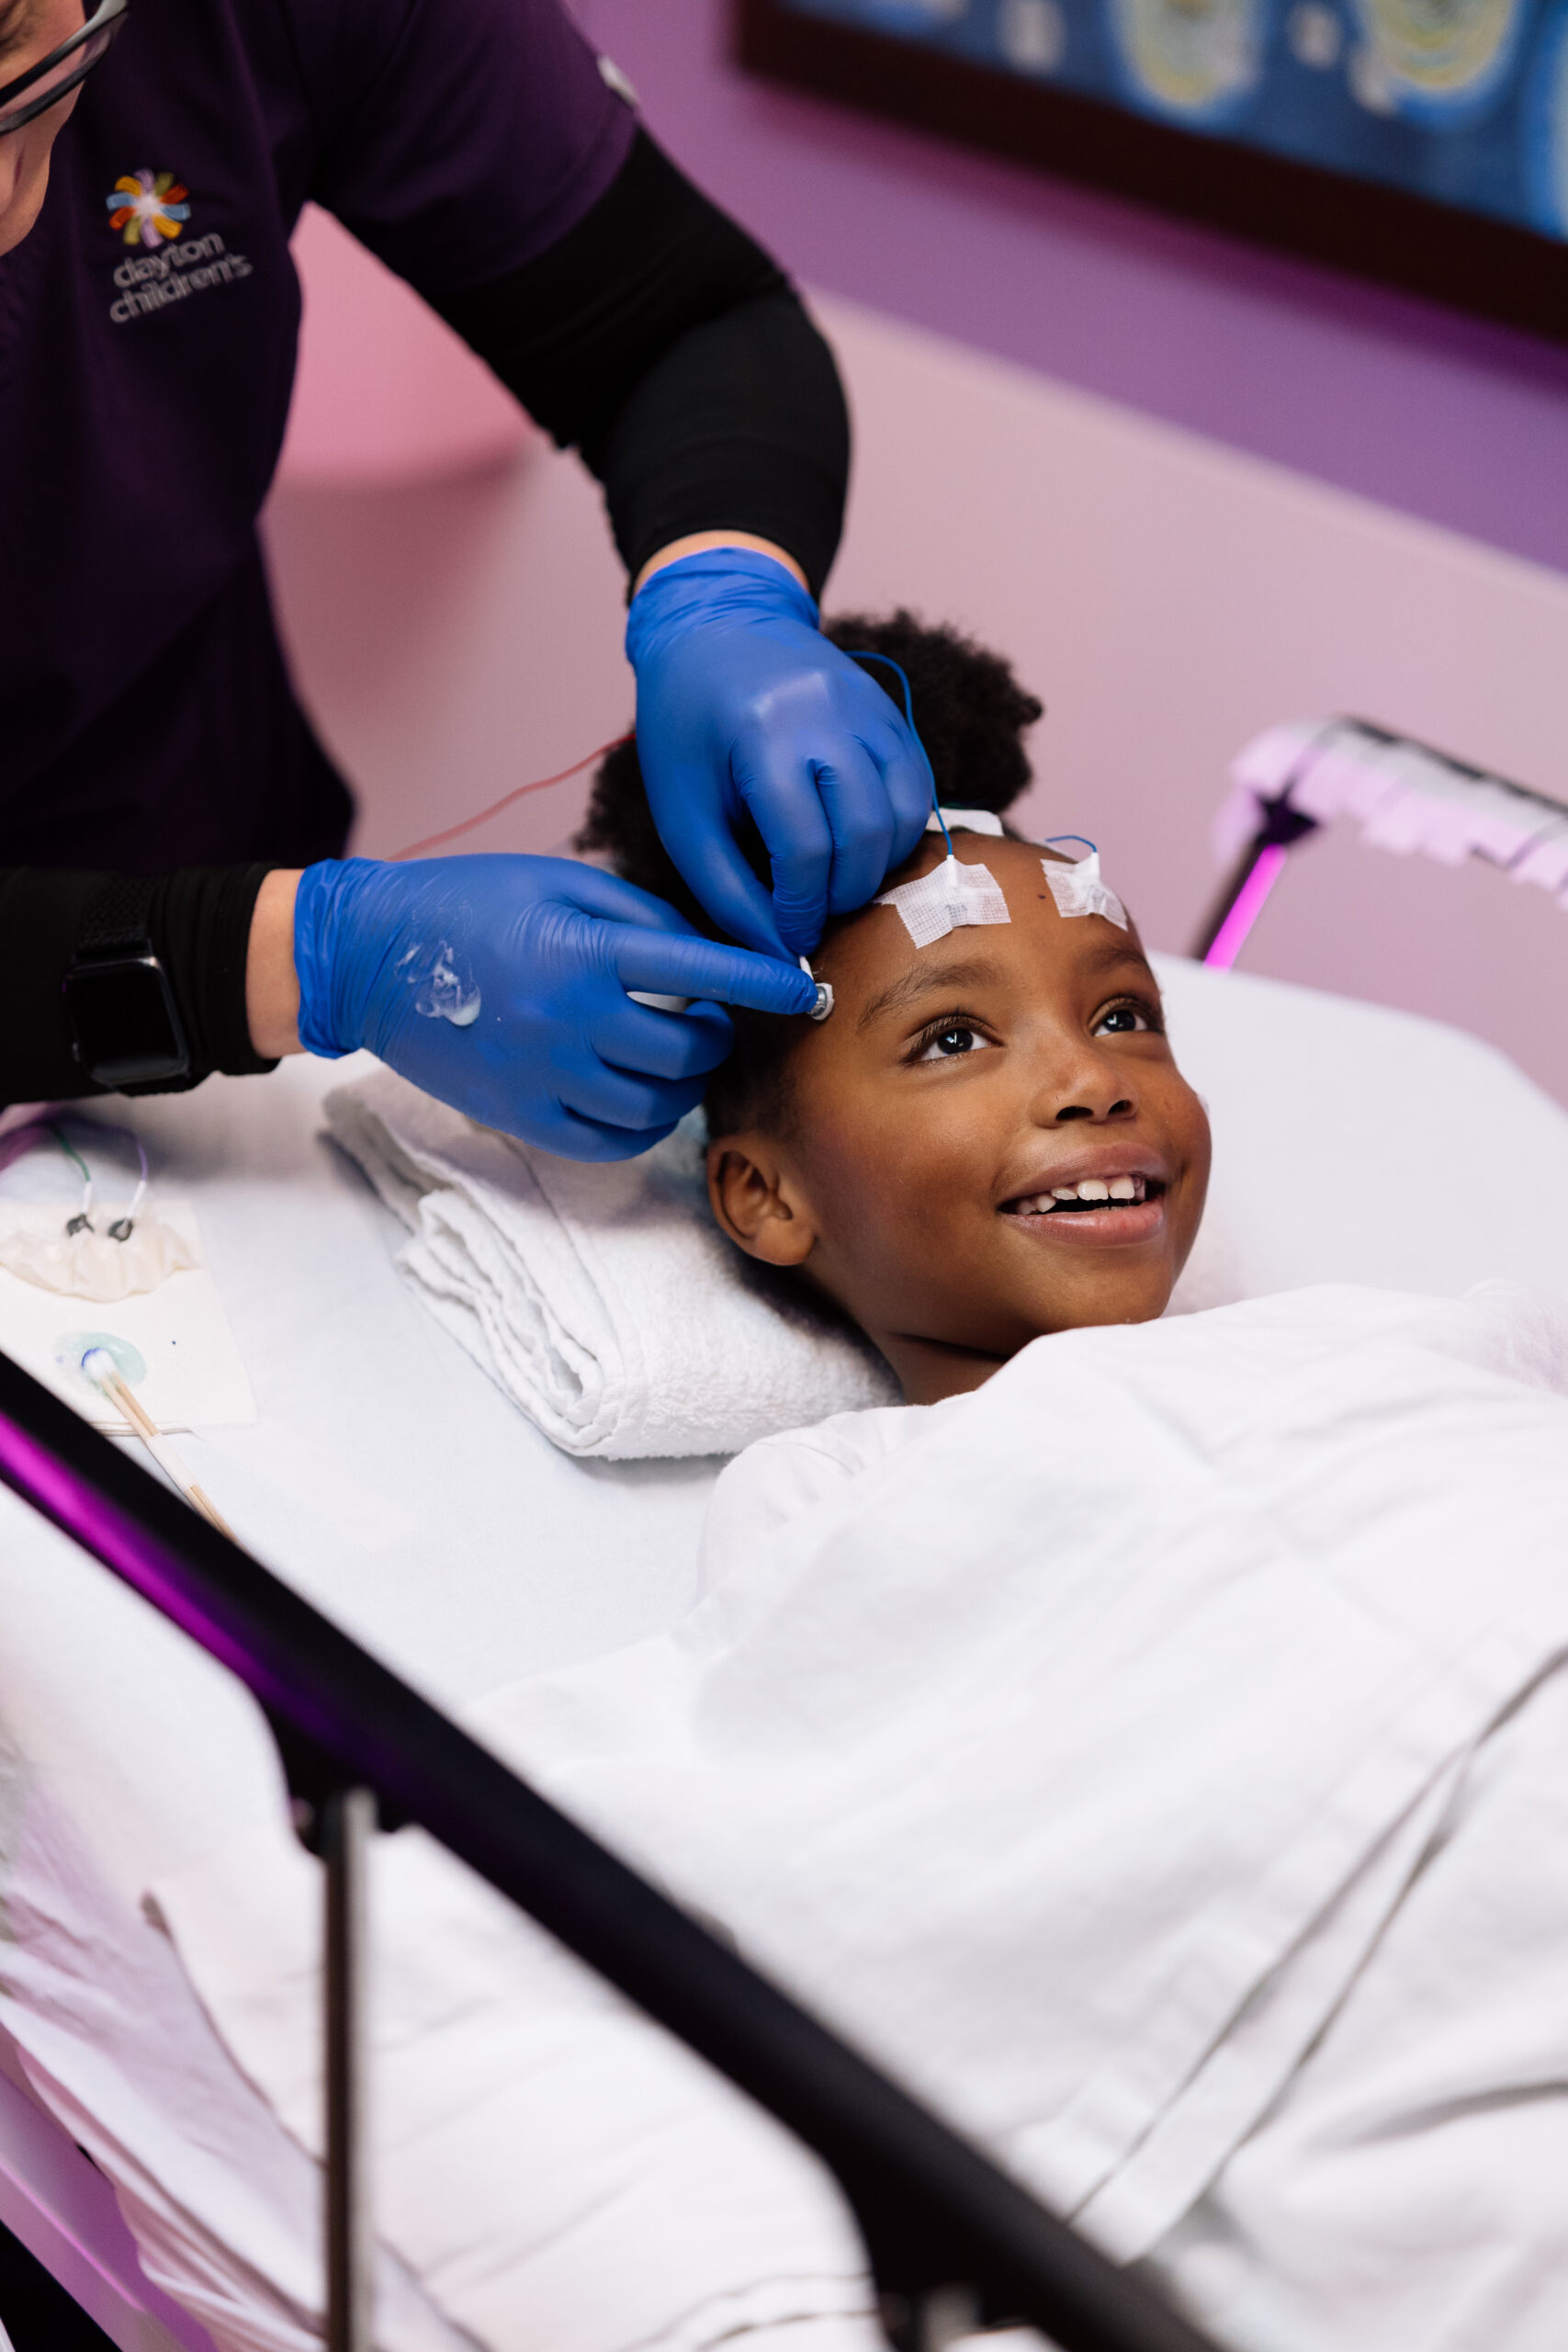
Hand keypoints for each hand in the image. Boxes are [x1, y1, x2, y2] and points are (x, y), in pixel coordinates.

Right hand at [292, 854, 815, 1158]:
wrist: (368, 957)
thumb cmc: (469, 904)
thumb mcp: (560, 882)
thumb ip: (643, 916)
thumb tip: (713, 952)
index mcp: (583, 951)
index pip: (701, 971)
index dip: (761, 983)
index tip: (805, 992)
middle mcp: (570, 1020)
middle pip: (688, 1049)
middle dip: (719, 1035)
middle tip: (711, 1017)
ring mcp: (545, 1076)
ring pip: (659, 1103)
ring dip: (685, 1080)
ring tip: (675, 1052)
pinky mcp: (523, 1116)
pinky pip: (613, 1140)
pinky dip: (644, 1121)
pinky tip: (639, 1090)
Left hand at [626, 548, 933, 957]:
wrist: (716, 630)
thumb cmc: (687, 731)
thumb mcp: (684, 813)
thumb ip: (727, 890)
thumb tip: (778, 956)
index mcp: (762, 731)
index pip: (804, 846)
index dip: (801, 908)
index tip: (790, 935)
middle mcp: (826, 711)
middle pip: (865, 834)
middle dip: (843, 894)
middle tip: (813, 915)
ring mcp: (868, 706)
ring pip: (904, 814)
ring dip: (877, 868)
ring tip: (834, 883)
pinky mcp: (890, 711)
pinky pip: (917, 788)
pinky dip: (896, 833)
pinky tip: (857, 846)